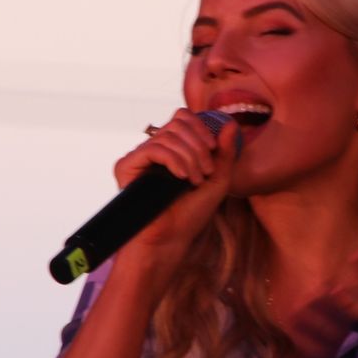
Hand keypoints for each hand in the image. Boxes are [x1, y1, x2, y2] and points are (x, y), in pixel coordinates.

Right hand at [111, 109, 240, 265]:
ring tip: (195, 180)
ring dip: (190, 157)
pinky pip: (153, 148)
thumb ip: (225, 153)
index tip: (213, 149)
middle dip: (198, 145)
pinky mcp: (126, 166)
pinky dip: (173, 160)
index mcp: (172, 149)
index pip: (183, 118)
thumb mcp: (217, 180)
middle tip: (206, 171)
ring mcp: (139, 157)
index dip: (201, 128)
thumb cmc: (192, 213)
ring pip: (168, 135)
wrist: (171, 238)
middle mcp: (154, 149)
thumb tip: (231, 124)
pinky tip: (182, 177)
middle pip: (177, 123)